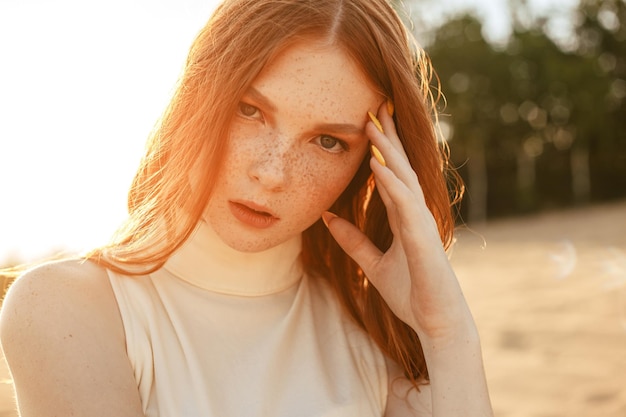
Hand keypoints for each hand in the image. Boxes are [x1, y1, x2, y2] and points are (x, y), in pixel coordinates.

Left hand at [323, 103, 474, 344]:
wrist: (436, 323)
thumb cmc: (411, 294)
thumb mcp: (373, 265)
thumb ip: (352, 241)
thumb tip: (327, 218)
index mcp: (404, 218)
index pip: (390, 175)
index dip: (380, 150)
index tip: (368, 123)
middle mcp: (415, 214)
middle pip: (399, 168)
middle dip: (388, 137)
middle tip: (376, 106)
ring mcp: (422, 223)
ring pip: (404, 179)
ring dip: (388, 151)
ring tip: (374, 124)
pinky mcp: (423, 238)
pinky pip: (405, 205)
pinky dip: (392, 183)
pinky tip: (378, 166)